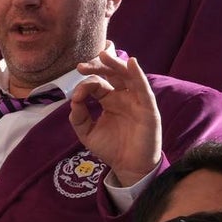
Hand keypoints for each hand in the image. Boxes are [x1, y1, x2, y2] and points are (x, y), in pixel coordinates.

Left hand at [70, 51, 160, 186]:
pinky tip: (131, 63)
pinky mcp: (148, 108)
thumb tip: (73, 100)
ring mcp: (136, 100)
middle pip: (112, 74)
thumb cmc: (111, 148)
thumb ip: (78, 117)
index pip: (97, 84)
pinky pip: (143, 89)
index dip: (85, 85)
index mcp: (109, 100)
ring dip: (116, 64)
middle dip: (98, 67)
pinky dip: (138, 75)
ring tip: (104, 54)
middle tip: (81, 66)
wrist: (128, 167)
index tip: (76, 96)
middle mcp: (123, 97)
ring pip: (128, 76)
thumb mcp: (87, 133)